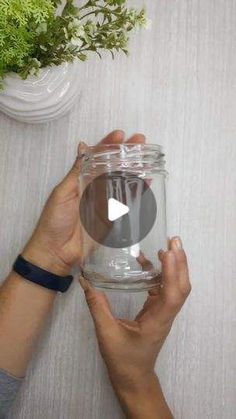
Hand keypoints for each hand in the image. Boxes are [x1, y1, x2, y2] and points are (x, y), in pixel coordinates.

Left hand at [22, 131, 145, 275]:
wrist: (56, 251)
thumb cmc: (53, 222)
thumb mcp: (63, 192)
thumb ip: (76, 171)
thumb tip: (83, 146)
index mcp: (80, 180)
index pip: (97, 157)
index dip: (108, 145)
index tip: (120, 135)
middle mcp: (94, 189)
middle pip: (113, 167)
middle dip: (127, 153)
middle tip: (140, 141)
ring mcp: (104, 203)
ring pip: (122, 182)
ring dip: (135, 169)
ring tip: (146, 158)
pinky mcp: (112, 218)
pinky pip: (126, 202)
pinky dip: (137, 192)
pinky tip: (146, 182)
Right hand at [79, 237, 190, 417]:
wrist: (133, 378)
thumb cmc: (123, 359)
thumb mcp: (106, 333)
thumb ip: (97, 306)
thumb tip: (86, 281)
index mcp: (157, 320)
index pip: (172, 294)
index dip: (173, 272)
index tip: (168, 251)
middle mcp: (165, 314)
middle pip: (181, 286)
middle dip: (180, 262)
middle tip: (174, 240)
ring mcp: (163, 312)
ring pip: (175, 286)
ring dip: (175, 266)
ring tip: (168, 245)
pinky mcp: (157, 310)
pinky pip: (163, 288)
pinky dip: (160, 273)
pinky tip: (148, 261)